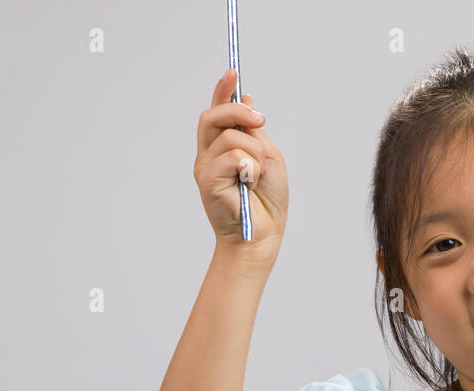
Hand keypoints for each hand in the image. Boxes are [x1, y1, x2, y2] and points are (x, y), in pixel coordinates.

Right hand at [193, 67, 288, 253]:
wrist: (262, 234)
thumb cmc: (266, 201)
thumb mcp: (268, 157)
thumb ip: (254, 132)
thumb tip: (246, 100)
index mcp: (223, 148)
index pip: (217, 112)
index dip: (223, 91)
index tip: (234, 72)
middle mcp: (209, 155)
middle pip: (214, 116)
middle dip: (239, 113)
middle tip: (262, 123)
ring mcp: (206, 167)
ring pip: (231, 137)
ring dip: (255, 154)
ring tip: (256, 178)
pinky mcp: (207, 181)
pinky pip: (233, 156)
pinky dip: (250, 167)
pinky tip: (250, 184)